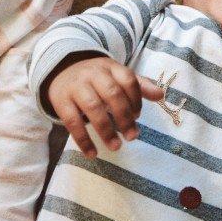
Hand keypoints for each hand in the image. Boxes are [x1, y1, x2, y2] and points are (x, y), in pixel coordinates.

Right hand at [47, 55, 163, 157]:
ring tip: (116, 147)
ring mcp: (76, 86)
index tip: (138, 116)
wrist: (61, 70)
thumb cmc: (96, 78)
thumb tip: (161, 95)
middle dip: (124, 117)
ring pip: (92, 107)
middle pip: (112, 93)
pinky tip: (92, 153)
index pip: (128, 80)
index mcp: (110, 67)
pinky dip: (83, 139)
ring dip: (106, 130)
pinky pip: (72, 121)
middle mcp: (93, 74)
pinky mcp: (61, 101)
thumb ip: (139, 86)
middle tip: (132, 137)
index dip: (136, 99)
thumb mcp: (116, 76)